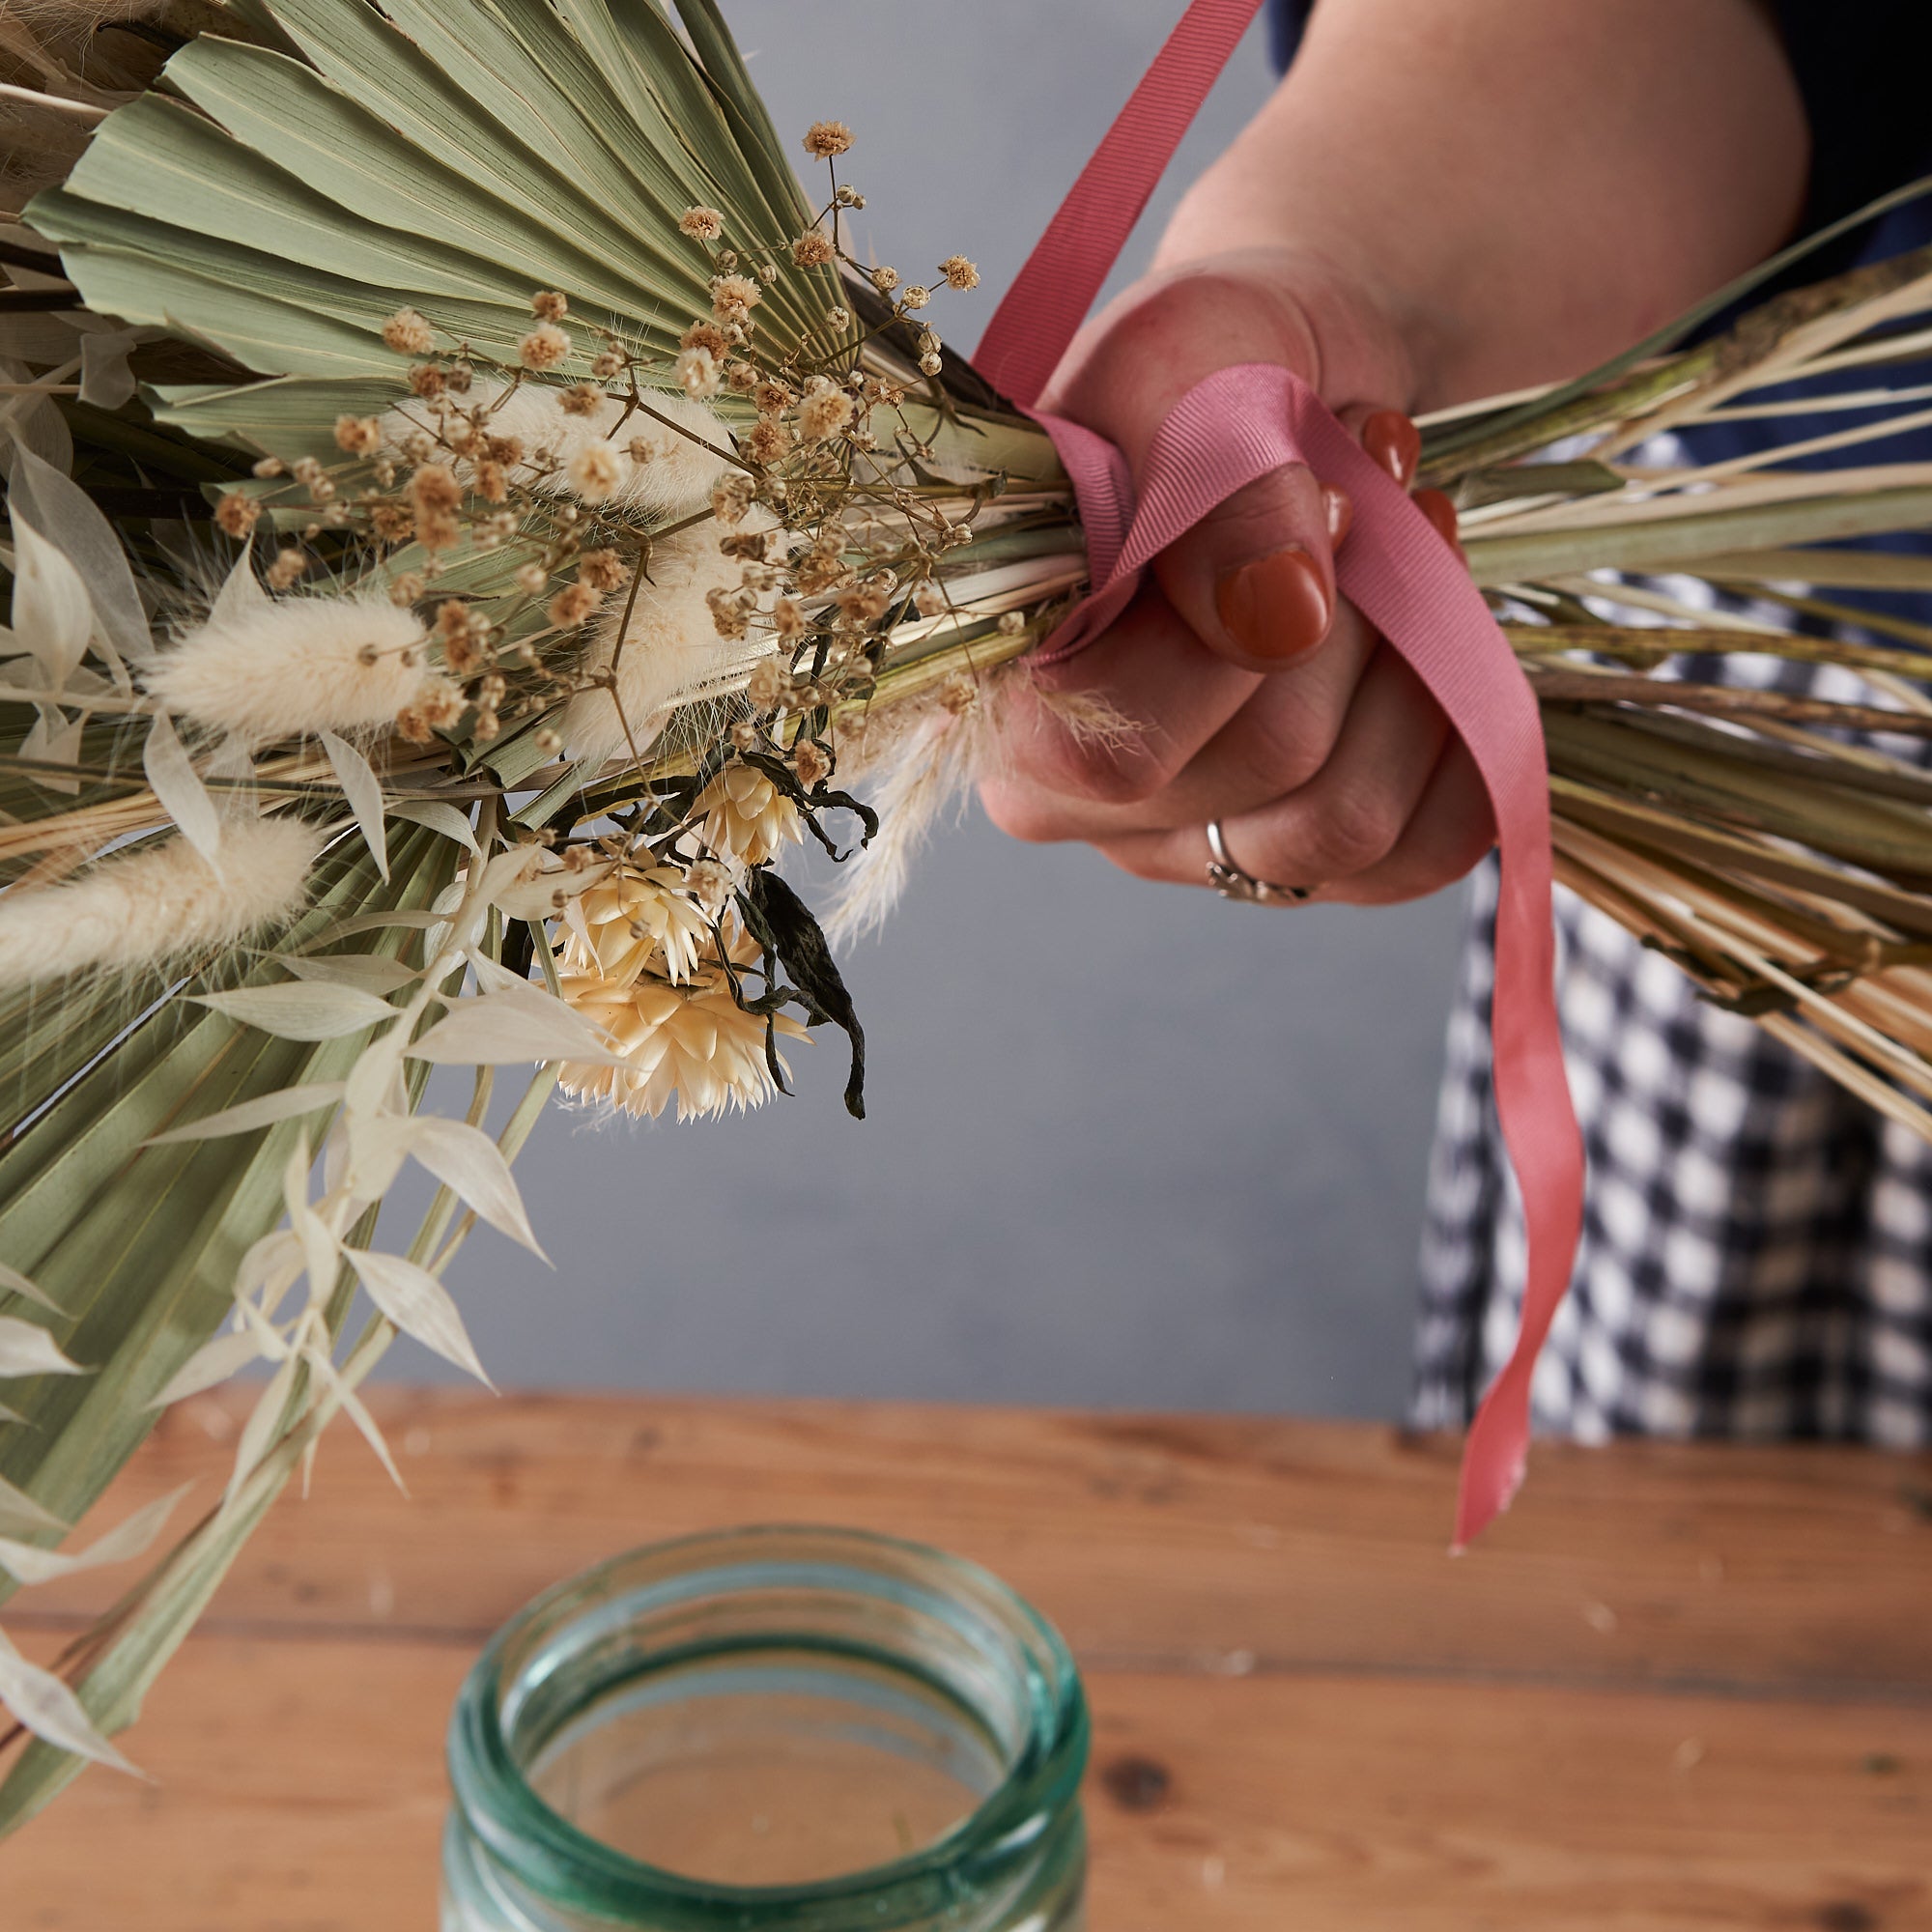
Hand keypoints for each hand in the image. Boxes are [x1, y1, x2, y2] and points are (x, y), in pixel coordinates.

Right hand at [977, 248, 1494, 905]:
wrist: (1286, 387)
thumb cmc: (1204, 373)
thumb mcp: (1182, 365)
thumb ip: (1204, 487)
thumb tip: (1277, 621)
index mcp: (1006, 691)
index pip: (1110, 738)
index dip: (1239, 619)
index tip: (1319, 488)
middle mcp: (1078, 800)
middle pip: (1263, 765)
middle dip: (1358, 612)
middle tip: (1375, 497)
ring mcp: (1190, 842)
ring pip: (1342, 823)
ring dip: (1420, 664)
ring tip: (1413, 551)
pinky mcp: (1305, 868)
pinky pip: (1420, 856)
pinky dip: (1467, 739)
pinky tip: (1442, 646)